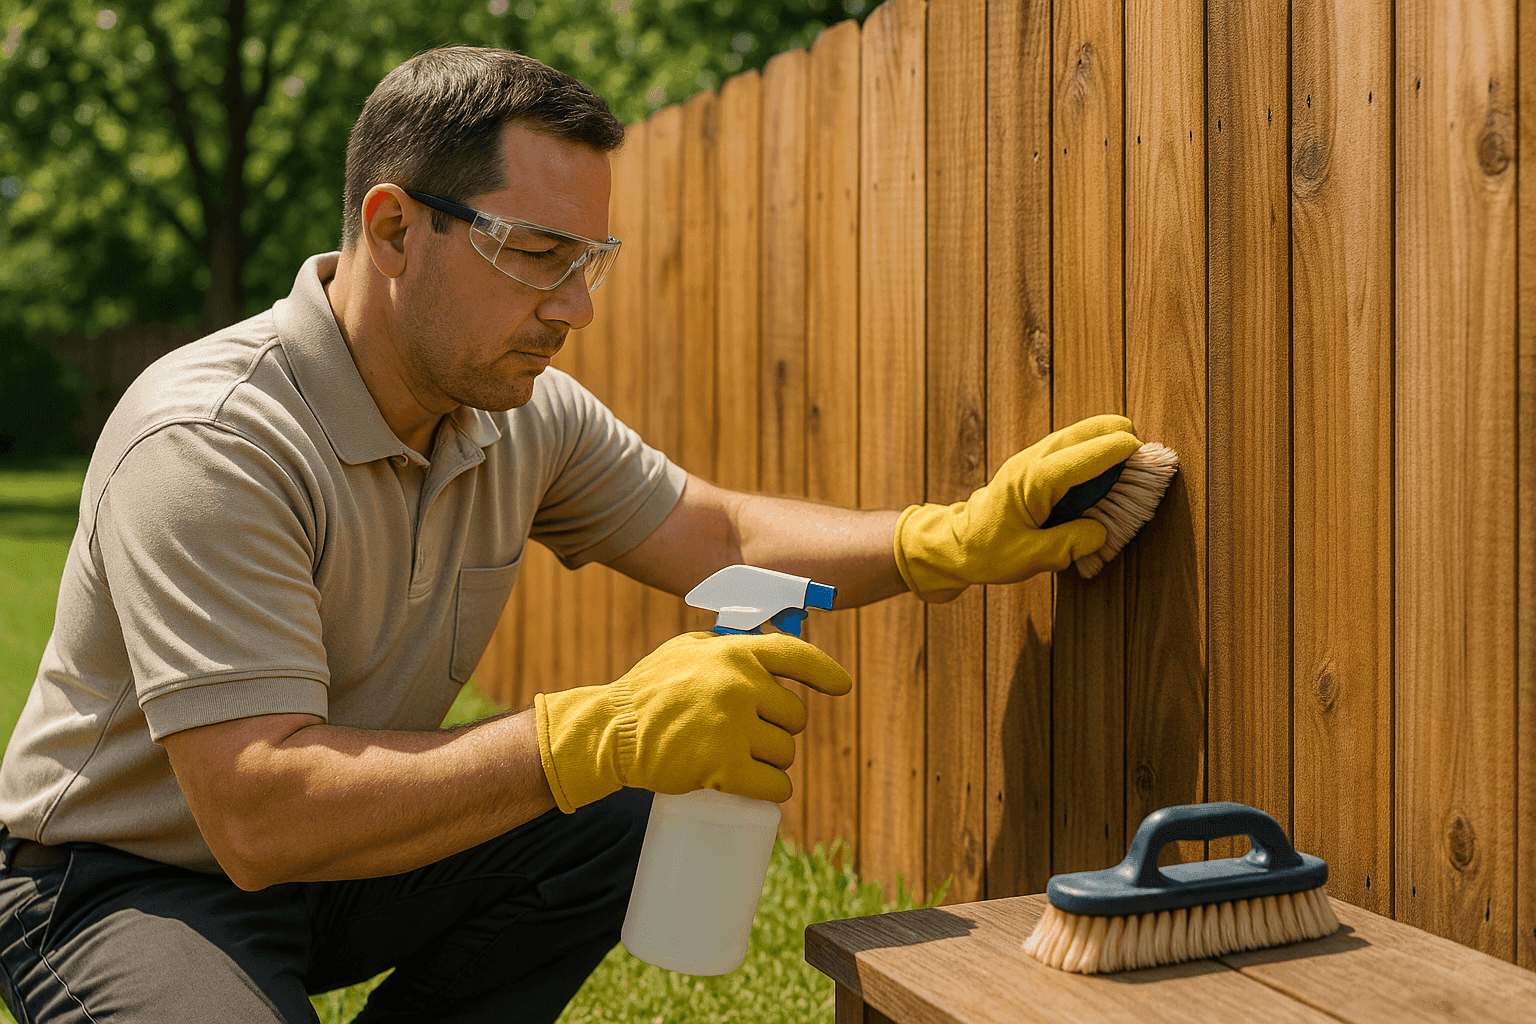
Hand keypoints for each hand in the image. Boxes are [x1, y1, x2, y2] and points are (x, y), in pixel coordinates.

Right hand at [534, 631, 852, 811]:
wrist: (610, 730)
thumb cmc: (650, 690)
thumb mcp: (689, 650)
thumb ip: (730, 649)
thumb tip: (773, 651)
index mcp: (735, 652)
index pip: (797, 656)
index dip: (824, 672)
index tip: (842, 686)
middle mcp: (740, 684)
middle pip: (794, 717)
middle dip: (779, 730)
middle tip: (748, 737)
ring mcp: (733, 725)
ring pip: (786, 753)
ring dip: (773, 762)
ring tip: (742, 759)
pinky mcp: (723, 766)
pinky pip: (774, 785)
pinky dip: (772, 790)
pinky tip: (759, 787)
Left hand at [893, 414, 1143, 601]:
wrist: (953, 544)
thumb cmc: (987, 553)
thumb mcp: (1030, 558)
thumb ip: (1070, 544)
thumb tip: (1102, 532)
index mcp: (1034, 481)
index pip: (1087, 453)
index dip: (1120, 452)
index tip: (1147, 457)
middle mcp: (1034, 460)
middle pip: (1088, 429)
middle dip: (1121, 439)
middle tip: (1144, 465)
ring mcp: (1032, 457)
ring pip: (1081, 433)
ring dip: (1108, 444)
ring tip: (1131, 468)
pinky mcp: (1034, 464)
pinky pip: (1072, 447)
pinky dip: (1094, 452)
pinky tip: (1104, 476)